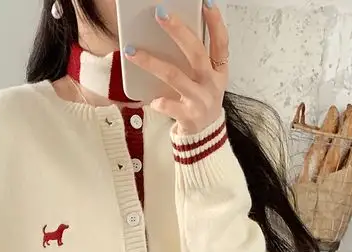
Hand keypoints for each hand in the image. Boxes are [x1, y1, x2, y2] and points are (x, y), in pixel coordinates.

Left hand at [124, 2, 228, 134]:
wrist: (204, 138)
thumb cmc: (200, 102)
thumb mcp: (205, 80)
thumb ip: (195, 61)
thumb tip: (172, 33)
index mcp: (218, 71)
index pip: (221, 42)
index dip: (216, 22)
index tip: (207, 3)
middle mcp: (211, 83)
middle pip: (196, 52)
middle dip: (178, 31)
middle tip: (160, 13)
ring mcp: (201, 100)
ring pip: (174, 76)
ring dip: (151, 62)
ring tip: (131, 52)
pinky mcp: (189, 117)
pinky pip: (170, 106)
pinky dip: (159, 102)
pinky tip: (151, 99)